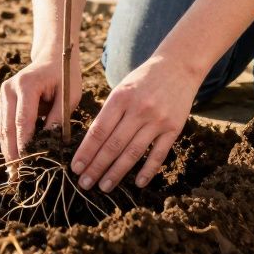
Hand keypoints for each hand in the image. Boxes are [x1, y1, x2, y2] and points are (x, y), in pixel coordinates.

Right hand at [0, 60, 82, 163]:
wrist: (52, 56)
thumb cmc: (65, 76)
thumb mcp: (69, 95)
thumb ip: (59, 117)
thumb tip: (50, 142)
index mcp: (27, 85)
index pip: (22, 121)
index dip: (24, 145)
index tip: (28, 165)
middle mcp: (10, 89)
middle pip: (8, 127)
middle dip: (12, 153)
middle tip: (17, 176)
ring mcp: (4, 93)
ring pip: (3, 128)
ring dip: (8, 151)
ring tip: (14, 173)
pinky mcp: (3, 99)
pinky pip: (4, 125)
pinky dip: (8, 142)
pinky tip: (13, 159)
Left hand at [71, 58, 198, 190]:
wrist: (178, 66)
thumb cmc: (143, 80)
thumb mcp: (121, 89)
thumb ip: (109, 113)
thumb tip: (91, 144)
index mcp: (120, 98)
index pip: (98, 131)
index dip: (86, 151)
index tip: (75, 168)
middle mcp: (138, 110)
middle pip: (113, 145)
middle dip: (96, 167)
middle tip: (84, 184)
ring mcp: (157, 120)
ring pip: (133, 153)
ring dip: (116, 173)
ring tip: (104, 186)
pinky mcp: (174, 128)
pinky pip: (158, 154)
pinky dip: (148, 170)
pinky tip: (138, 183)